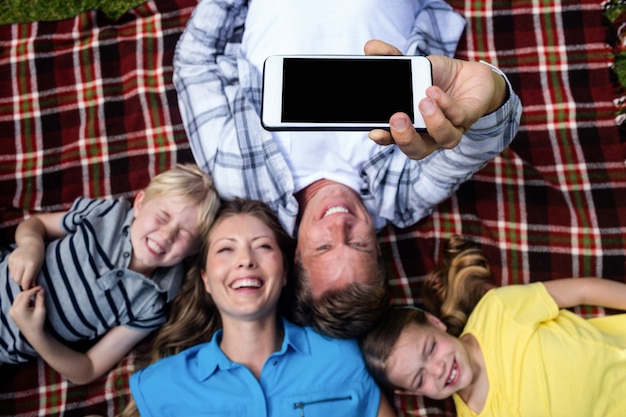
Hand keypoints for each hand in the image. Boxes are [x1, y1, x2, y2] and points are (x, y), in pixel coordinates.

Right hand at [8, 240, 43, 288]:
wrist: (31, 242)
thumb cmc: (38, 255)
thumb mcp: (39, 266)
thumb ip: (34, 277)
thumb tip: (31, 287)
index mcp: (31, 264)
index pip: (25, 281)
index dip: (26, 287)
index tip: (28, 288)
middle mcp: (21, 262)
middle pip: (17, 280)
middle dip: (21, 283)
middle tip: (26, 282)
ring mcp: (15, 260)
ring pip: (13, 276)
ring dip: (18, 278)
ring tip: (24, 275)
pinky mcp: (10, 258)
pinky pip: (10, 270)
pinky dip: (14, 272)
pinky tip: (20, 269)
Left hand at [9, 286, 46, 336]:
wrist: (33, 334)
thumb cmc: (38, 323)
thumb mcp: (41, 310)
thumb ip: (40, 299)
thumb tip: (42, 289)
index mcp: (19, 309)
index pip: (26, 295)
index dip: (34, 290)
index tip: (41, 287)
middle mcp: (13, 310)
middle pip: (20, 295)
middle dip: (29, 292)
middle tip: (39, 291)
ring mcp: (11, 311)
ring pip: (18, 298)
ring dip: (27, 296)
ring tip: (36, 298)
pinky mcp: (12, 313)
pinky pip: (17, 302)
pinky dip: (24, 300)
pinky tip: (31, 303)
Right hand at [364, 40, 506, 159]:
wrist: (470, 75)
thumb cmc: (437, 78)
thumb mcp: (412, 66)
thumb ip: (390, 58)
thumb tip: (370, 47)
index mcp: (411, 126)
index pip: (394, 140)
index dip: (384, 139)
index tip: (375, 131)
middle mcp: (430, 134)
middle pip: (417, 150)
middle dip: (406, 138)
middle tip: (397, 119)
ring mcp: (451, 128)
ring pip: (444, 138)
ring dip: (432, 122)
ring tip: (423, 101)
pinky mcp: (469, 117)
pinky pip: (459, 117)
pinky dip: (446, 105)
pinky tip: (435, 91)